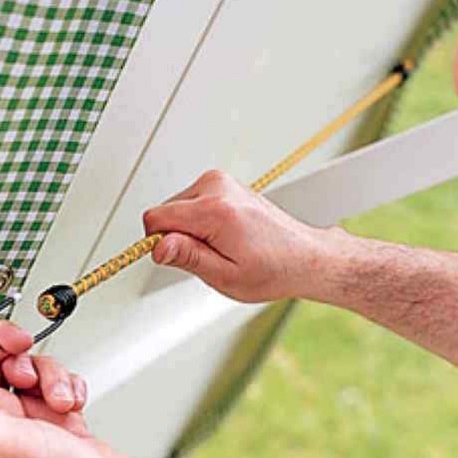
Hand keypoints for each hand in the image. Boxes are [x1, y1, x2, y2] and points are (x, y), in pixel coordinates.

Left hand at [0, 323, 158, 457]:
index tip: (16, 339)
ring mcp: (39, 418)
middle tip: (35, 379)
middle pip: (10, 361)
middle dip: (30, 361)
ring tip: (63, 405)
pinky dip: (74, 387)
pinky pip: (66, 385)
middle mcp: (8, 417)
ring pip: (41, 371)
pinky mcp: (66, 420)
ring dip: (57, 378)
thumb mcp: (4, 439)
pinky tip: (77, 406)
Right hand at [143, 170, 345, 301]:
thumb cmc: (272, 268)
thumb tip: (157, 246)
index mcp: (215, 210)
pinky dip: (200, 221)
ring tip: (222, 246)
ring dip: (191, 230)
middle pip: (165, 212)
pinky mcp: (223, 183)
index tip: (180, 258)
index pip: (155, 218)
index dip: (160, 244)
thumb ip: (188, 257)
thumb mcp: (225, 275)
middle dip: (179, 238)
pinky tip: (225, 235)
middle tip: (211, 256)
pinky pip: (191, 203)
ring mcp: (221, 182)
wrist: (302, 256)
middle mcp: (216, 187)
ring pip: (176, 208)